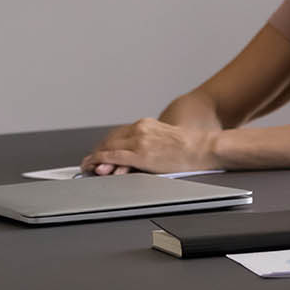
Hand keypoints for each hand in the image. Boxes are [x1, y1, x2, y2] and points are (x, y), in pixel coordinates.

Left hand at [79, 118, 217, 175]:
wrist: (200, 148)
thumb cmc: (188, 147)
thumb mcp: (164, 138)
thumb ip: (149, 142)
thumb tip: (137, 155)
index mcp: (146, 124)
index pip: (119, 133)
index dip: (106, 143)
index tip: (99, 151)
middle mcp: (140, 129)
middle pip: (111, 139)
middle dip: (99, 151)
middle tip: (89, 161)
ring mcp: (140, 141)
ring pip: (110, 147)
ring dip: (97, 157)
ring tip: (88, 165)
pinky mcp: (141, 154)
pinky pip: (115, 157)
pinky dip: (102, 160)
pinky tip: (96, 166)